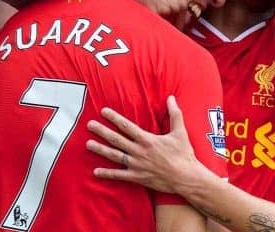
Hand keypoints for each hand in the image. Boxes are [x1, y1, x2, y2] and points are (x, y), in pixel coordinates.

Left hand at [86, 96, 203, 193]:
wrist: (186, 177)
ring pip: (114, 156)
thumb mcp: (180, 131)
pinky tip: (96, 172)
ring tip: (88, 144)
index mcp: (148, 139)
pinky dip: (107, 174)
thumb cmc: (184, 154)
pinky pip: (119, 175)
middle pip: (116, 139)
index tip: (103, 111)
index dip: (114, 118)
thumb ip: (174, 114)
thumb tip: (171, 97)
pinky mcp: (138, 177)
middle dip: (102, 131)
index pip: (126, 126)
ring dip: (100, 150)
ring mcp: (137, 165)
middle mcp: (139, 151)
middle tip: (89, 125)